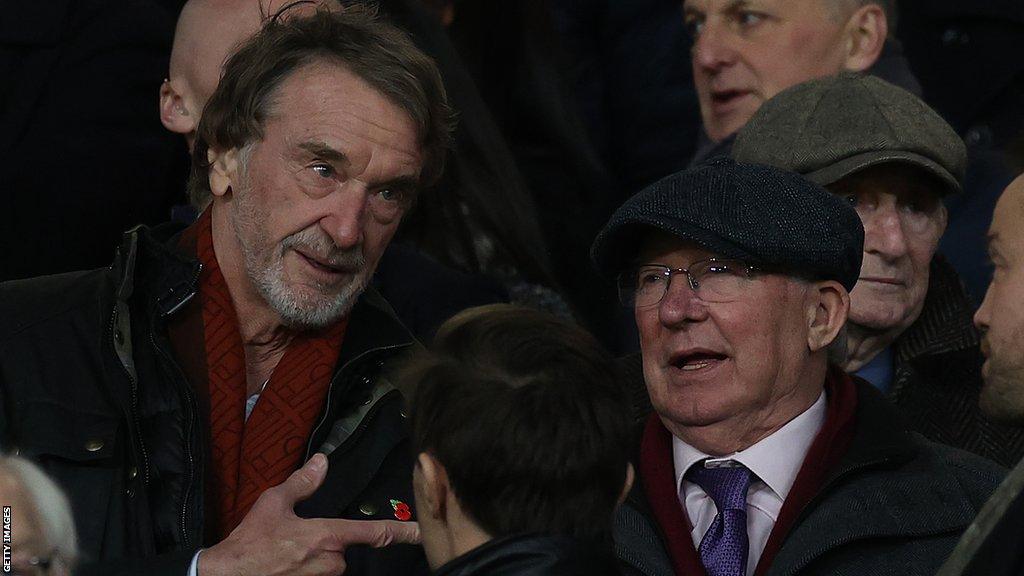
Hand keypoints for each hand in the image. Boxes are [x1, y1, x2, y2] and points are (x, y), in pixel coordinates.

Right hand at [198, 453, 419, 575]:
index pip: (374, 533)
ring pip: (330, 566)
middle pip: (344, 551)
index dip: (402, 532)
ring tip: (284, 555)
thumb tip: (323, 461)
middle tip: (294, 542)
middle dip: (327, 544)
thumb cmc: (249, 542)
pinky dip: (306, 570)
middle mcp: (331, 563)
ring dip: (314, 560)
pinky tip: (285, 567)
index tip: (421, 533)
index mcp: (327, 537)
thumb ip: (303, 483)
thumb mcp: (274, 504)